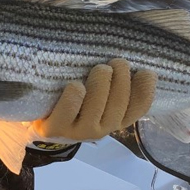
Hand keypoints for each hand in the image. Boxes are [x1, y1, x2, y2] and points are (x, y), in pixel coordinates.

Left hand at [33, 59, 156, 140]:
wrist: (43, 123)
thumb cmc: (79, 100)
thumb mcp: (102, 94)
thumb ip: (117, 82)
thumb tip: (136, 58)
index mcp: (117, 119)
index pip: (140, 107)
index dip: (146, 87)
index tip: (145, 70)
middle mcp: (102, 129)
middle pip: (119, 102)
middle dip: (121, 76)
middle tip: (115, 62)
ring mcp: (78, 131)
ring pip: (96, 104)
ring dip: (100, 81)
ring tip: (99, 68)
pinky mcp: (55, 129)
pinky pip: (70, 107)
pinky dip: (75, 92)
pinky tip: (75, 85)